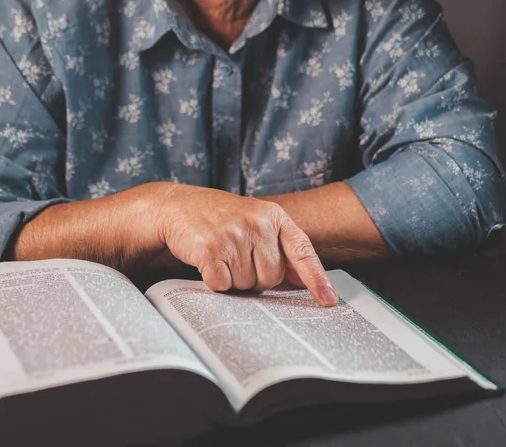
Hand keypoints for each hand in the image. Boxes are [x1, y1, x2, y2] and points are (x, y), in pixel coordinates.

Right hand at [156, 184, 338, 305]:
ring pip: (246, 284)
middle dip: (255, 277)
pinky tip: (207, 262)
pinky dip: (214, 281)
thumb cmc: (219, 218)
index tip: (328, 300)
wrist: (177, 206)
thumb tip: (304, 281)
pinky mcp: (210, 249)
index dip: (316, 278)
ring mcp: (233, 236)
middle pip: (271, 278)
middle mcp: (256, 224)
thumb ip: (280, 249)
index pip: (302, 251)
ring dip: (233, 279)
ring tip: (221, 256)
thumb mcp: (254, 222)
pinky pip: (222, 285)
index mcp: (273, 216)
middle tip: (237, 258)